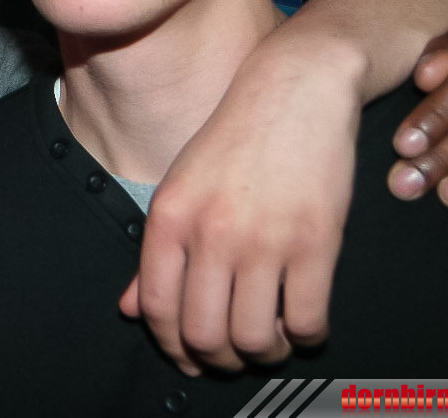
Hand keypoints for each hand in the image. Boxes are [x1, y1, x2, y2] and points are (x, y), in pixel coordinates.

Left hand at [122, 38, 360, 374]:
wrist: (295, 88)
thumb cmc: (236, 137)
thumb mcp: (181, 185)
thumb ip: (157, 252)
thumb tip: (130, 309)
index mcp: (170, 218)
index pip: (156, 308)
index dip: (173, 346)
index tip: (191, 356)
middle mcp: (211, 233)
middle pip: (205, 335)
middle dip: (220, 360)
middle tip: (235, 353)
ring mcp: (265, 239)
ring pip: (255, 338)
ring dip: (265, 353)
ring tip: (272, 339)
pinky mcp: (317, 242)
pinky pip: (307, 320)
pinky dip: (307, 336)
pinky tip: (304, 323)